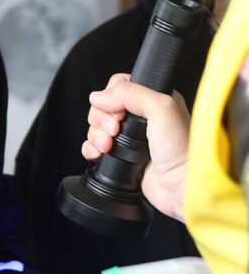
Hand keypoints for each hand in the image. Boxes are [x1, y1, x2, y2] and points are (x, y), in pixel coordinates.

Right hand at [82, 73, 190, 221]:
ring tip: (108, 146)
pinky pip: (94, 148)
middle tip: (114, 131)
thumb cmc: (182, 151)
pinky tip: (98, 154)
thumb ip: (131, 94)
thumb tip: (100, 95)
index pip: (119, 86)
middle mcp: (141, 118)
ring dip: (95, 136)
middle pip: (103, 108)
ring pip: (97, 128)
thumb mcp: (162, 108)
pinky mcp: (120, 158)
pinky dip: (91, 150)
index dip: (111, 97)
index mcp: (154, 99)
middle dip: (101, 120)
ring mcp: (129, 139)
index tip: (118, 112)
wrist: (181, 187)